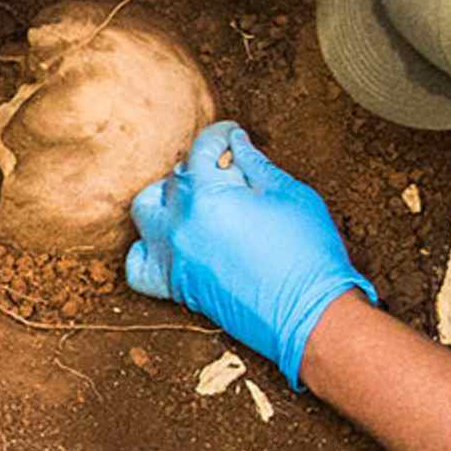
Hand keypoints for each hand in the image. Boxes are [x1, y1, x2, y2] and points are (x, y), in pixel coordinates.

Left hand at [123, 121, 378, 388]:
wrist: (312, 316)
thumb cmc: (309, 252)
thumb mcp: (290, 195)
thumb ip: (256, 165)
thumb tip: (237, 143)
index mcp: (208, 195)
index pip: (202, 148)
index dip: (220, 135)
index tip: (233, 135)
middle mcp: (180, 223)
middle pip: (174, 178)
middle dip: (199, 167)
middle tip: (227, 173)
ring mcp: (173, 256)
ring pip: (145, 211)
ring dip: (165, 199)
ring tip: (196, 201)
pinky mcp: (175, 286)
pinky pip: (138, 265)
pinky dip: (148, 248)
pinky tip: (172, 240)